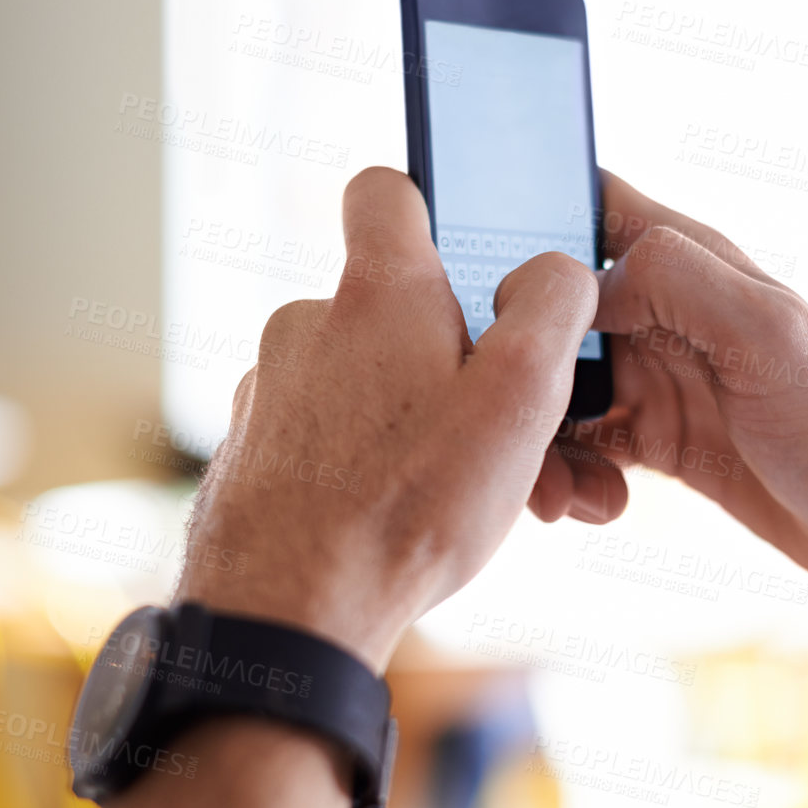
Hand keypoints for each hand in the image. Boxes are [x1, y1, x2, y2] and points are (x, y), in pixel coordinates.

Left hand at [177, 167, 598, 670]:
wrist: (288, 616)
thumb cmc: (407, 507)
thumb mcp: (520, 398)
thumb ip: (550, 309)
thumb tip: (555, 271)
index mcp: (377, 293)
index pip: (386, 191)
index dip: (432, 212)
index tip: (468, 268)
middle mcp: (307, 327)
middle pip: (395, 316)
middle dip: (458, 370)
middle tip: (510, 446)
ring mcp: (269, 393)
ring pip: (366, 390)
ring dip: (422, 432)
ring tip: (467, 504)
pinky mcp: (252, 456)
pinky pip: (328, 441)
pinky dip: (370, 469)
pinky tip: (403, 524)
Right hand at [531, 172, 807, 651]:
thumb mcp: (769, 332)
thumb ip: (676, 279)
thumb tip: (582, 281)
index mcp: (692, 262)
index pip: (590, 203)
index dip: (529, 222)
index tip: (486, 278)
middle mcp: (666, 312)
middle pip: (549, 308)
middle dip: (516, 358)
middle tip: (506, 414)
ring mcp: (657, 377)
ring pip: (554, 385)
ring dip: (537, 433)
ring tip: (555, 489)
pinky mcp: (656, 440)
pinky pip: (579, 445)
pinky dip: (568, 473)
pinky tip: (593, 503)